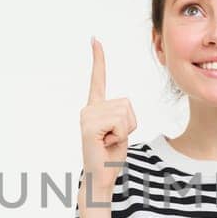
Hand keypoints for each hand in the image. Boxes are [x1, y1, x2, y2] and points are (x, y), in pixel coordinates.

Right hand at [80, 37, 137, 187]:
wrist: (100, 178)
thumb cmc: (111, 156)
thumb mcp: (121, 130)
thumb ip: (121, 115)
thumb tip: (123, 107)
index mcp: (95, 108)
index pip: (98, 78)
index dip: (98, 59)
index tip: (95, 40)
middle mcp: (89, 109)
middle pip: (126, 103)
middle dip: (129, 124)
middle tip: (113, 139)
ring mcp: (87, 117)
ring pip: (125, 114)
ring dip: (125, 131)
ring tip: (110, 142)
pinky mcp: (89, 127)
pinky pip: (120, 123)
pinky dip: (120, 136)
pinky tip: (106, 144)